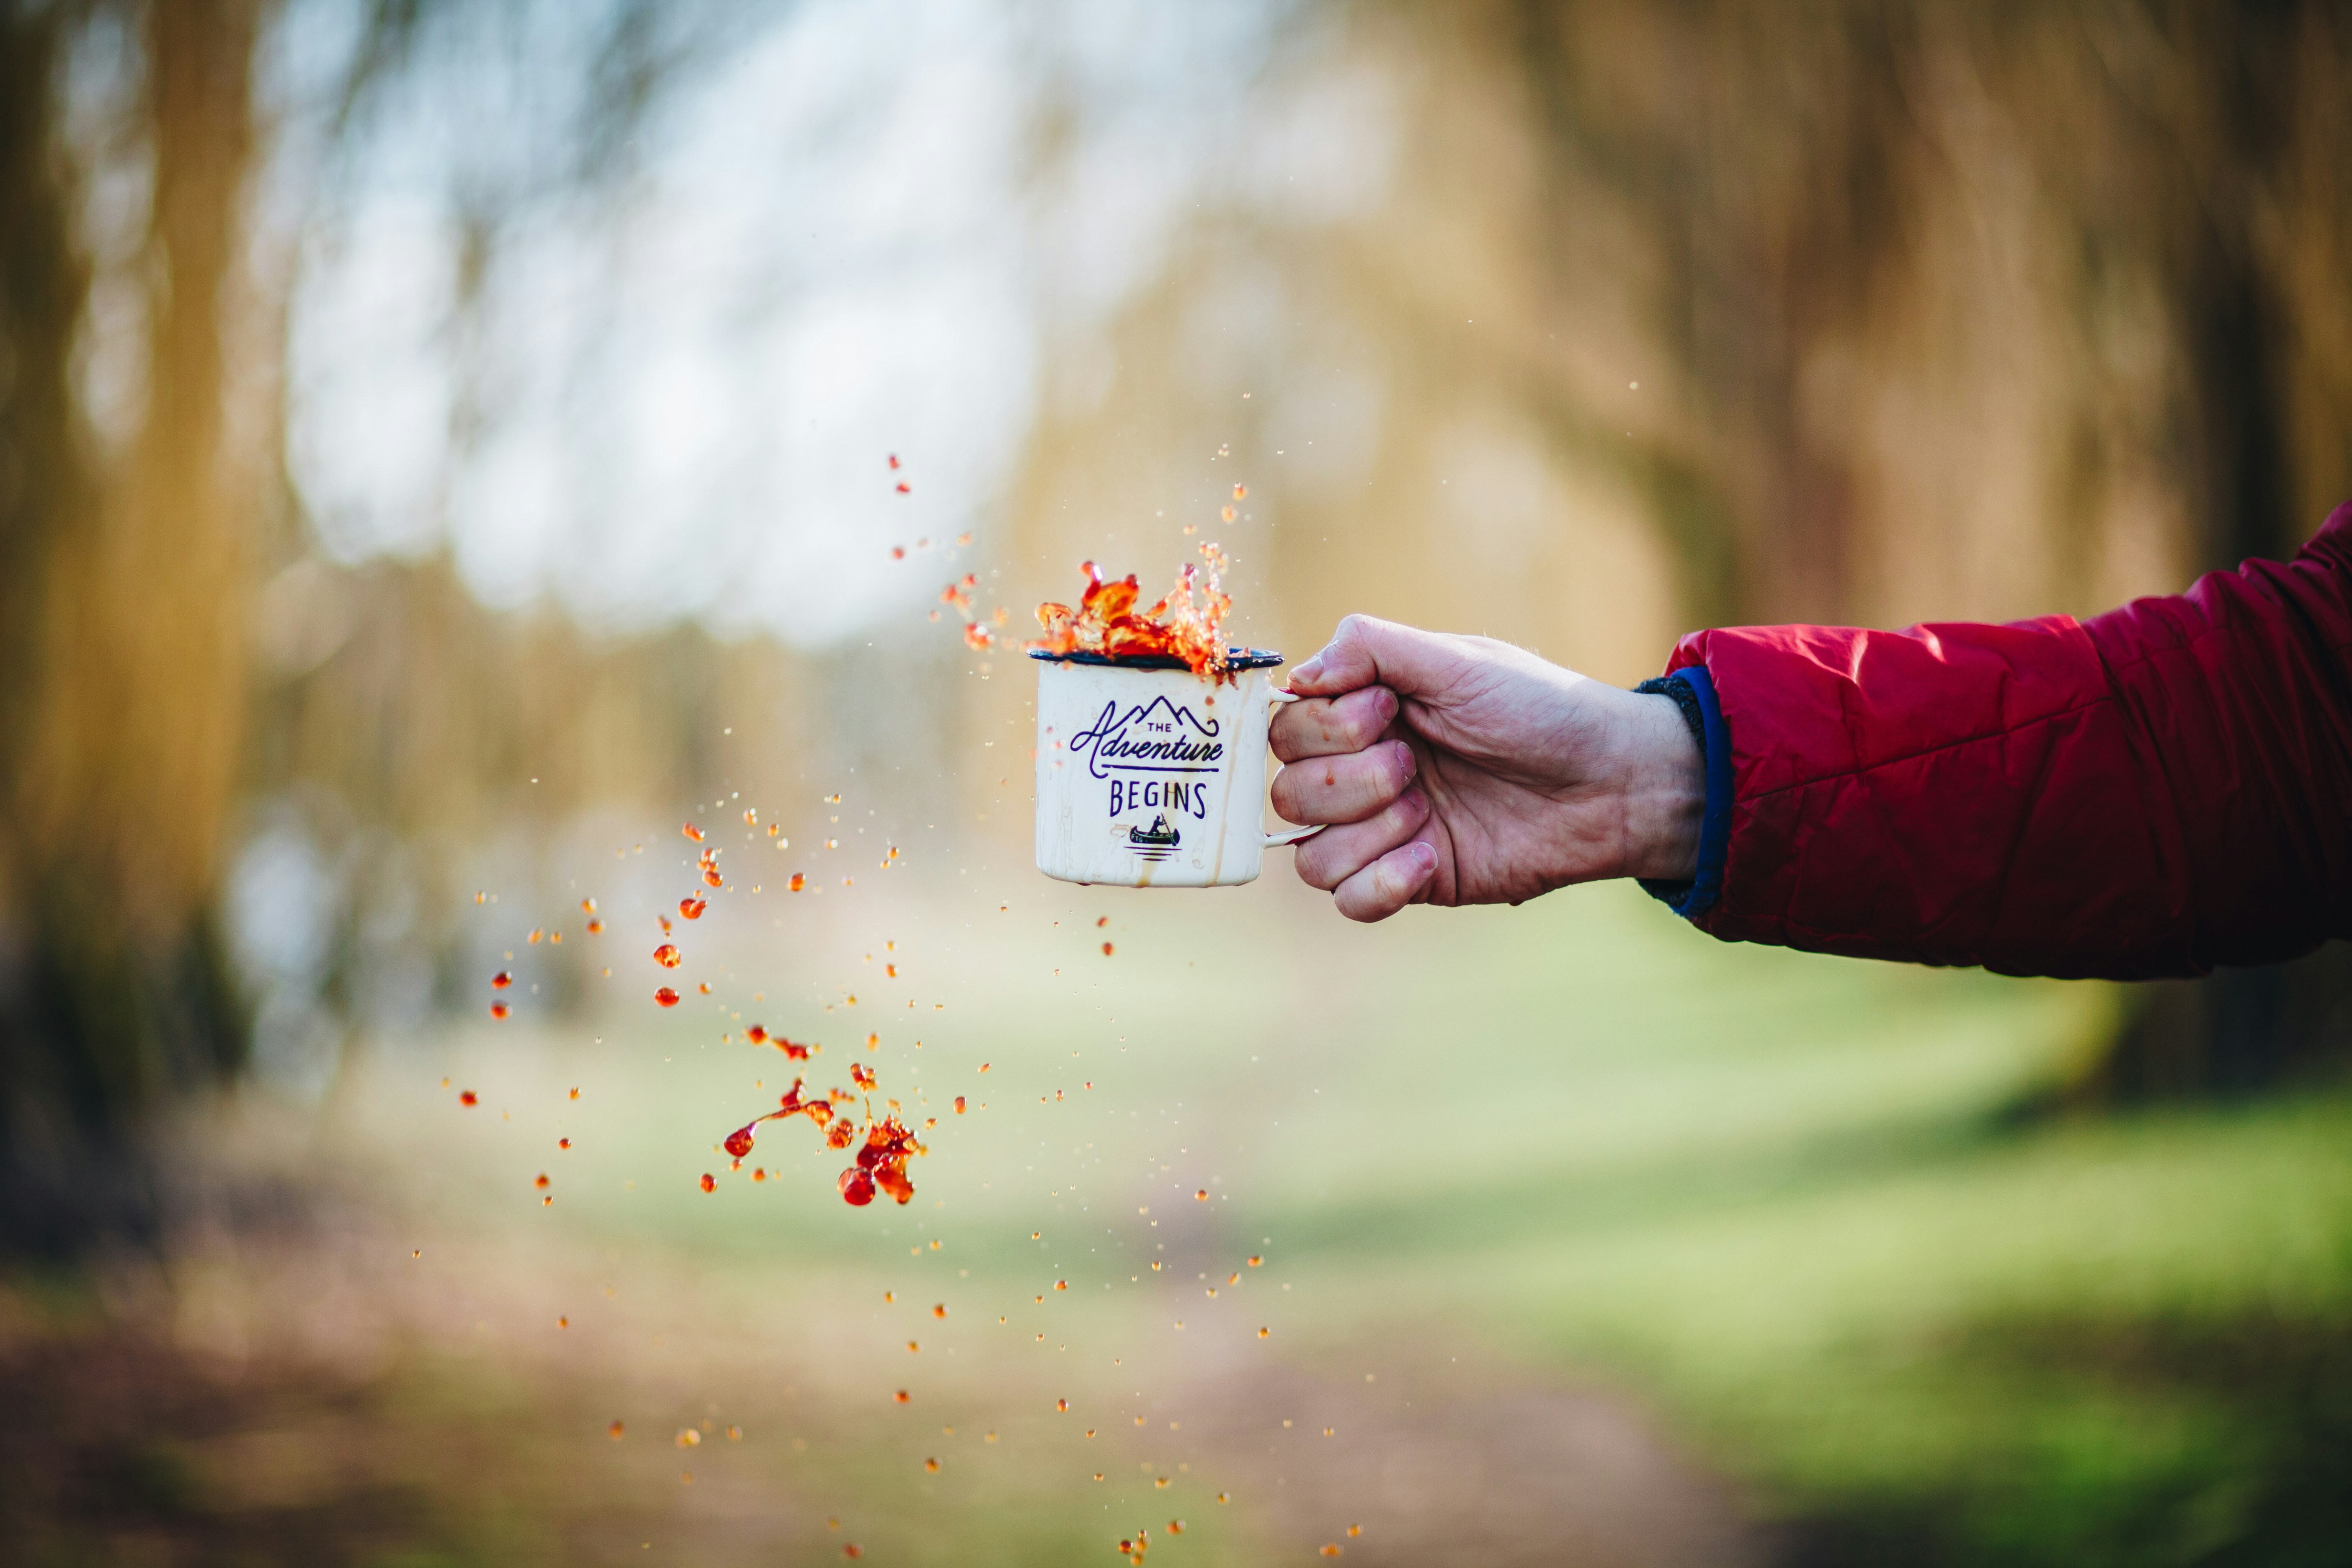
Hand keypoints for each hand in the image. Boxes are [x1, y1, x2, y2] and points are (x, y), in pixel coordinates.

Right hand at [1269, 616, 1702, 920]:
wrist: (1611, 783)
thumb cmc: (1542, 710)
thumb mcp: (1459, 662)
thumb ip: (1371, 648)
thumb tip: (1296, 675)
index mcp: (1365, 712)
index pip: (1284, 730)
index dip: (1323, 729)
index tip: (1387, 711)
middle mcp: (1364, 771)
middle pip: (1287, 795)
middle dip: (1348, 782)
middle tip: (1414, 765)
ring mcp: (1384, 831)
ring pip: (1308, 856)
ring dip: (1365, 832)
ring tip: (1427, 813)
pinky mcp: (1411, 880)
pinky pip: (1349, 900)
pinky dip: (1380, 883)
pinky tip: (1429, 860)